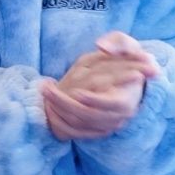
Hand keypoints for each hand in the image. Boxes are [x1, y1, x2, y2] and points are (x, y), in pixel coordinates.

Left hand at [42, 32, 159, 140]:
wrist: (129, 77)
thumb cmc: (125, 58)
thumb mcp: (125, 44)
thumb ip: (118, 42)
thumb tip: (103, 46)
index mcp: (127, 97)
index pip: (111, 104)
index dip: (94, 100)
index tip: (77, 91)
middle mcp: (118, 116)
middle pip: (89, 116)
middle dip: (65, 103)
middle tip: (47, 89)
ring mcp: (106, 125)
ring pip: (79, 124)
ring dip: (58, 110)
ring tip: (45, 91)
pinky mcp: (93, 129)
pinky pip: (73, 131)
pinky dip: (59, 121)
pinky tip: (48, 105)